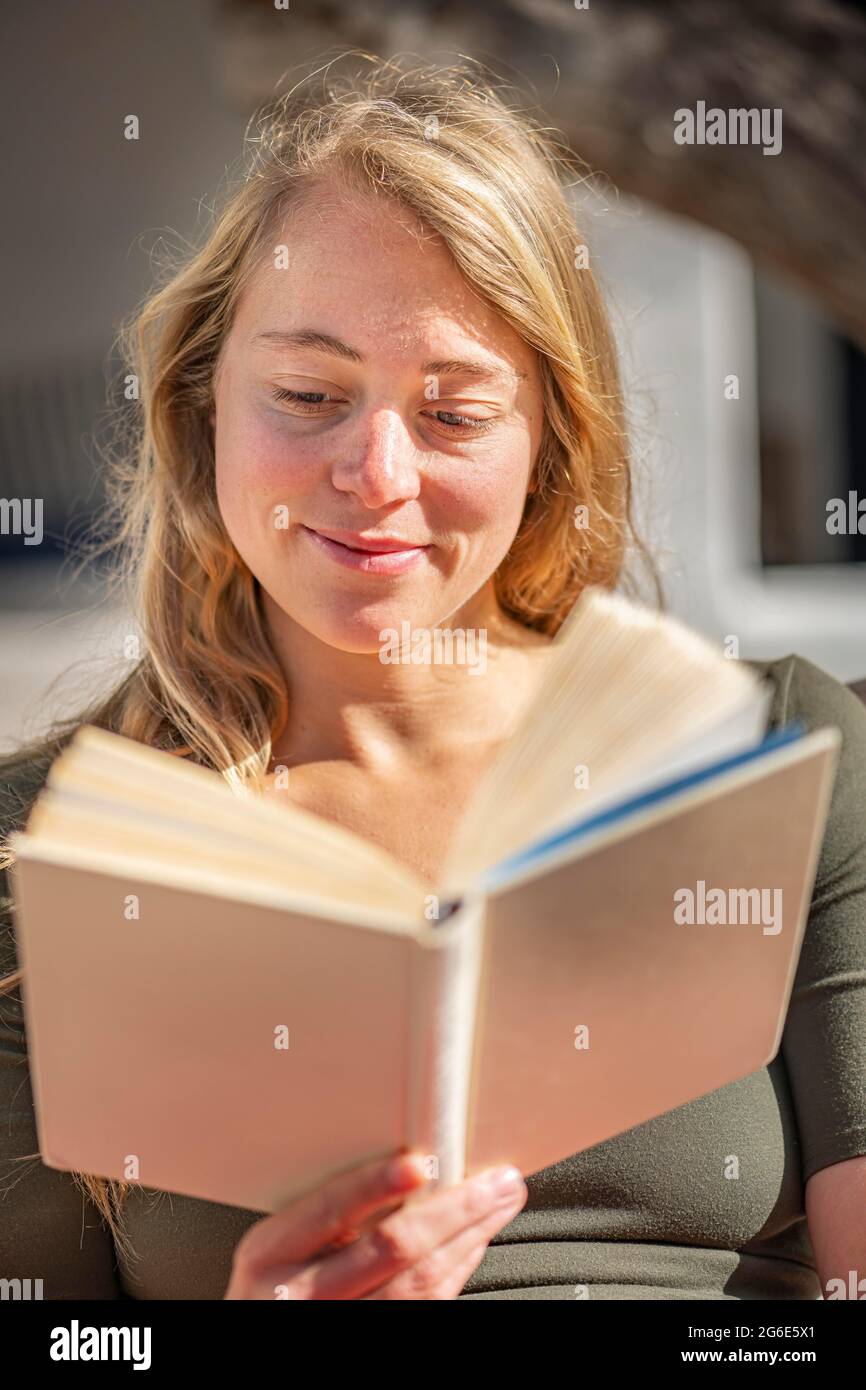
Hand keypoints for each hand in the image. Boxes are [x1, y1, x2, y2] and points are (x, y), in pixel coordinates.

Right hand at [223, 1150, 526, 1298]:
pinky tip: (475, 1243)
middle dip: (454, 1207)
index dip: (374, 1184)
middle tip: (495, 1179)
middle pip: (391, 1248)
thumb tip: (403, 1159)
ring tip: (500, 1203)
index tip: (418, 1162)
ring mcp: (342, 1320)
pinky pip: (429, 1304)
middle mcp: (301, 1294)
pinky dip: (459, 1267)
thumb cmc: (274, 1278)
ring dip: (471, 1236)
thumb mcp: (277, 1243)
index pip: (329, 1208)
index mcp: (269, 1254)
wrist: (266, 1328)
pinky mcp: (375, 1336)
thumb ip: (320, 1210)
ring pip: (421, 1282)